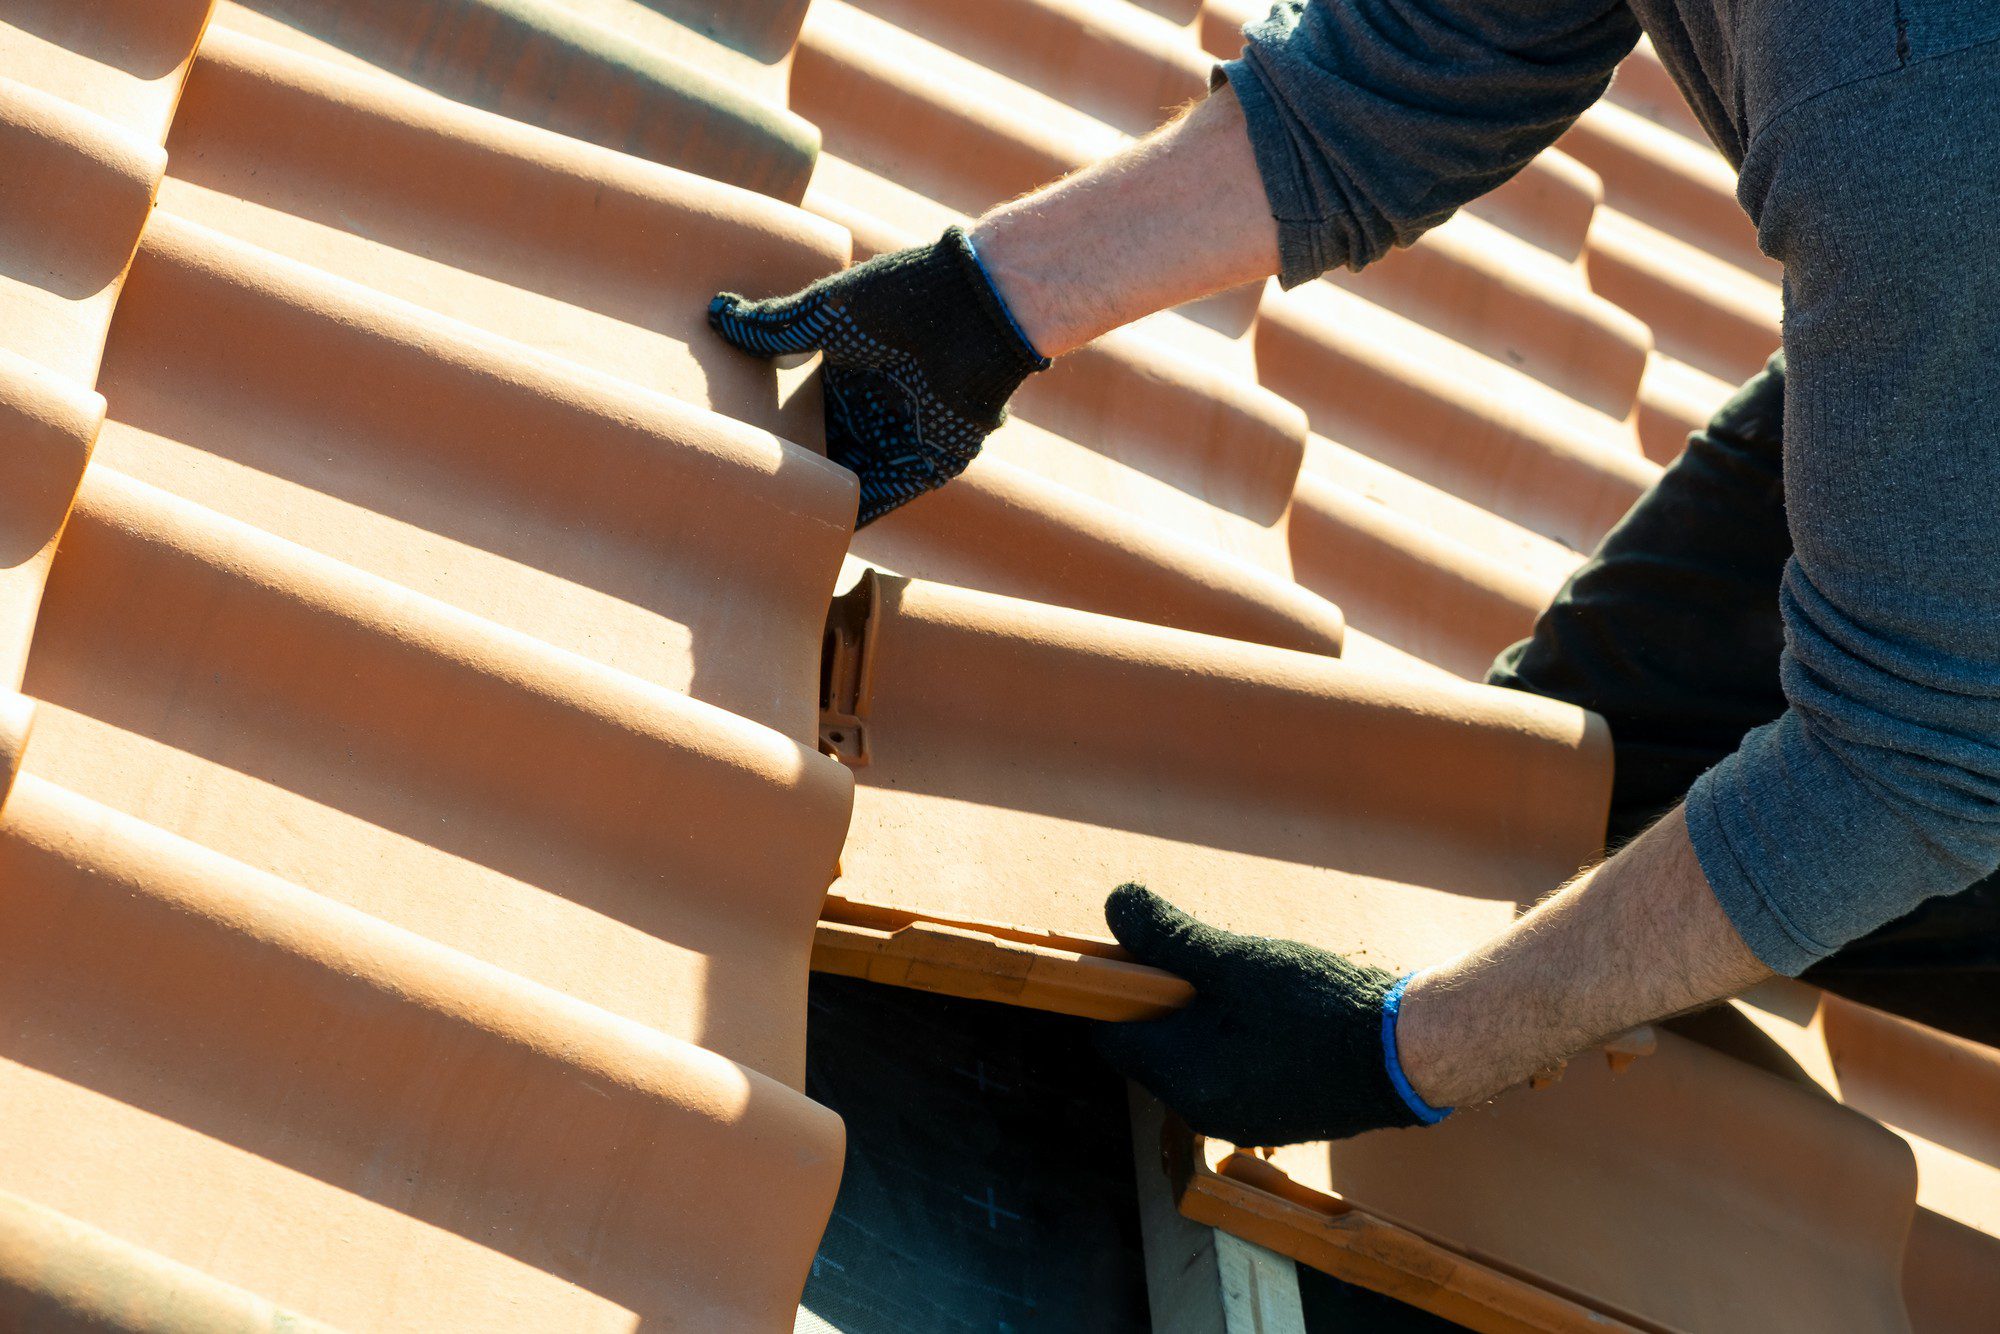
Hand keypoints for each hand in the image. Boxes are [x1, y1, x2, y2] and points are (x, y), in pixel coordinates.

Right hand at [709, 227, 1047, 525]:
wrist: (972, 310)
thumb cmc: (902, 298)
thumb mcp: (826, 311)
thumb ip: (774, 325)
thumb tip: (720, 313)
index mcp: (852, 368)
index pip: (804, 409)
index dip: (774, 425)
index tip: (735, 442)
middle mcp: (876, 405)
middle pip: (825, 448)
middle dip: (794, 468)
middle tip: (744, 489)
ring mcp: (901, 436)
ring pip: (850, 478)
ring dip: (819, 499)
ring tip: (770, 521)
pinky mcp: (928, 464)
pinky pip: (884, 499)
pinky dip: (855, 516)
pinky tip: (818, 532)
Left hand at [1095, 885, 1444, 1146]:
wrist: (1410, 1053)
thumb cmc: (1319, 1007)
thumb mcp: (1235, 960)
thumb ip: (1170, 937)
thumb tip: (1116, 905)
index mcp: (1185, 1081)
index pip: (1114, 1037)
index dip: (1119, 990)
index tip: (1146, 954)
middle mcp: (1206, 1111)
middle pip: (1155, 1046)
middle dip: (1169, 999)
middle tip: (1209, 958)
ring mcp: (1245, 1118)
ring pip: (1198, 1056)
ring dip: (1207, 1015)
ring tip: (1251, 979)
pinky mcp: (1279, 1113)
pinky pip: (1235, 1069)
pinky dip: (1240, 1036)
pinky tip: (1279, 1008)